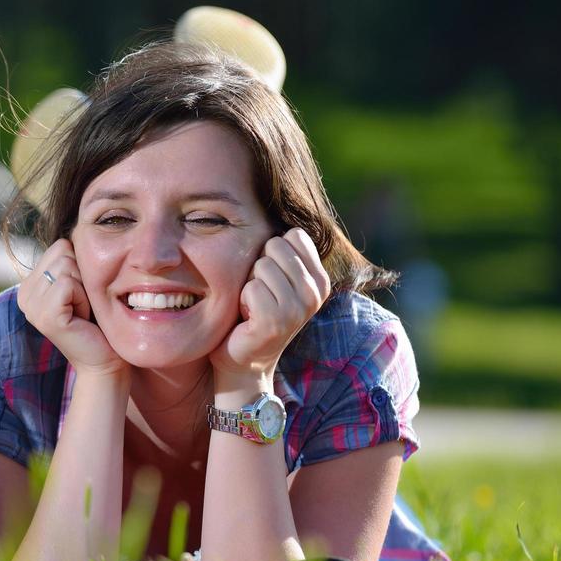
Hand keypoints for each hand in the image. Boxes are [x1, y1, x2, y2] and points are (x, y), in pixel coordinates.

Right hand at [18, 239, 126, 378]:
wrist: (105, 360)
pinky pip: (69, 284)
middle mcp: (24, 294)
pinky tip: (82, 318)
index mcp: (30, 284)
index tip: (81, 294)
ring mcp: (31, 306)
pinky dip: (84, 298)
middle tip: (83, 304)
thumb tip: (77, 228)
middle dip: (83, 275)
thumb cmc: (98, 321)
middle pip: (63, 252)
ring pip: (67, 266)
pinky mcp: (44, 316)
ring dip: (85, 288)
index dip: (80, 265)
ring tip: (83, 312)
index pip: (60, 245)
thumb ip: (70, 260)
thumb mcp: (81, 283)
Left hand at [211, 228, 329, 381]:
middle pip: (275, 247)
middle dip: (257, 267)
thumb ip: (283, 250)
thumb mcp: (276, 277)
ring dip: (248, 285)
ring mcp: (298, 309)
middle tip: (259, 294)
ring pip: (261, 266)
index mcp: (319, 278)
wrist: (244, 359)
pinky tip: (247, 318)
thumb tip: (274, 201)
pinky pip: (250, 288)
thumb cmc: (255, 311)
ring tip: (253, 306)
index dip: (271, 252)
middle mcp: (315, 292)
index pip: (293, 235)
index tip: (270, 278)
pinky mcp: (276, 322)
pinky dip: (241, 301)